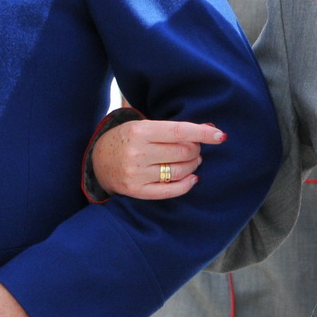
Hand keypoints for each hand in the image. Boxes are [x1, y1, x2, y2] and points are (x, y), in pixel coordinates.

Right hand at [92, 119, 226, 198]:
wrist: (96, 161)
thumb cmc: (124, 139)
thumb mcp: (142, 125)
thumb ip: (172, 127)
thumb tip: (209, 127)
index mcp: (139, 131)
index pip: (179, 131)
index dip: (202, 133)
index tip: (221, 136)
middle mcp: (137, 152)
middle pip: (182, 152)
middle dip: (195, 150)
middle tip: (194, 148)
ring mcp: (137, 173)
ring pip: (179, 171)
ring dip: (192, 166)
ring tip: (191, 161)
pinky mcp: (137, 191)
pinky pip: (171, 190)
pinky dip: (187, 184)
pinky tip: (192, 178)